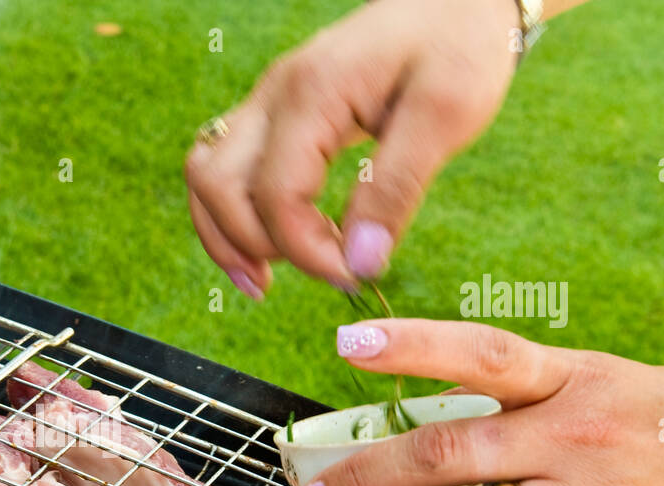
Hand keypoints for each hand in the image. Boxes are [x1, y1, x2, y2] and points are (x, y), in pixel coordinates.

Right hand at [184, 0, 520, 295]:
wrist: (454, 0)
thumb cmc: (458, 46)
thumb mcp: (447, 114)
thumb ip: (396, 188)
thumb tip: (362, 263)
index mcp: (313, 92)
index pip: (277, 194)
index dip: (307, 251)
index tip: (354, 277)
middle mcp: (274, 95)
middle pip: (217, 186)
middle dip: (256, 245)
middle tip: (323, 270)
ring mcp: (265, 104)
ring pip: (205, 178)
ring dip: (225, 236)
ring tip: (266, 280)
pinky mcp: (271, 116)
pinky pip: (221, 170)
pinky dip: (230, 216)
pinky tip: (264, 252)